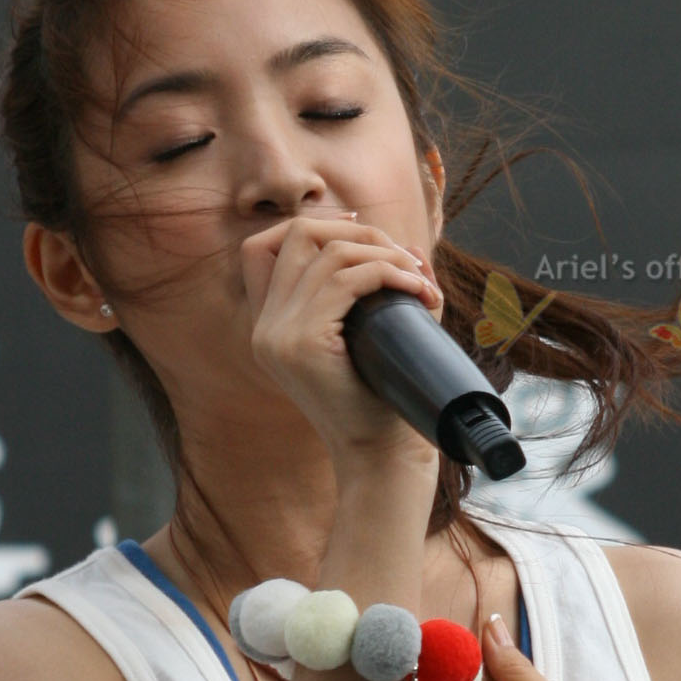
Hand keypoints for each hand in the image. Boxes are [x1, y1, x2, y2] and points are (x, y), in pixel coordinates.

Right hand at [239, 214, 441, 463]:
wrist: (378, 455)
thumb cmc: (380, 402)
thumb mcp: (368, 339)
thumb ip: (375, 296)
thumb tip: (411, 248)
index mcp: (269, 326)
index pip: (260, 247)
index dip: (309, 225)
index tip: (359, 229)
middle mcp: (264, 327)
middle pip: (296, 234)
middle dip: (359, 232)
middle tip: (405, 258)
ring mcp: (278, 335)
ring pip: (330, 253)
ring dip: (385, 254)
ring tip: (420, 279)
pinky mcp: (302, 343)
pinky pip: (348, 280)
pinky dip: (388, 274)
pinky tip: (417, 289)